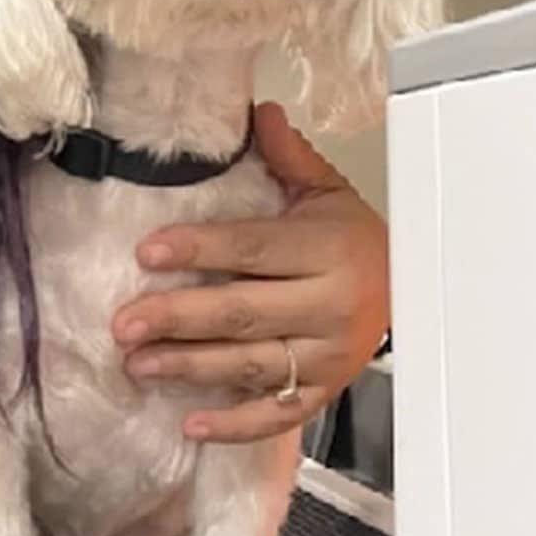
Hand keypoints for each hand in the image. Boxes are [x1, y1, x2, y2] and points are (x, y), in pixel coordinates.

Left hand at [111, 102, 389, 442]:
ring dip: (190, 367)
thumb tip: (257, 111)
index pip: (253, 248)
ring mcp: (326, 357)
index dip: (199, 250)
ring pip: (252, 366)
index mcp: (327, 250)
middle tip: (125, 323)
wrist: (410, 292)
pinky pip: (277, 415)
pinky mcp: (323, 392)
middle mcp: (328, 306)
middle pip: (244, 313)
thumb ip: (288, 155)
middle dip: (179, 318)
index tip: (147, 251)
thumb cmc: (353, 238)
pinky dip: (234, 424)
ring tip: (137, 363)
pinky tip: (190, 423)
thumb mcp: (326, 191)